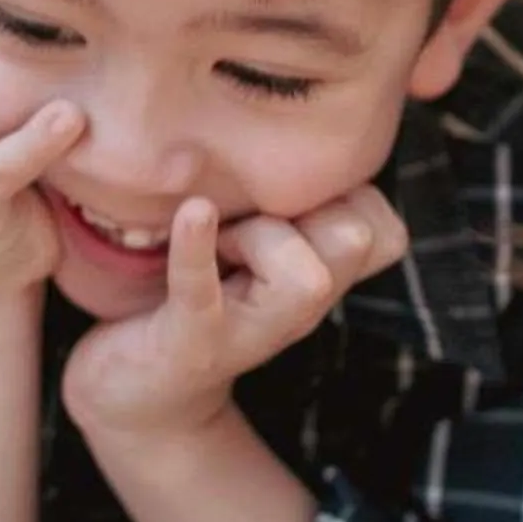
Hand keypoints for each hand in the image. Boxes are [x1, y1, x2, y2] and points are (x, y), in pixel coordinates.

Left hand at [60, 185, 406, 440]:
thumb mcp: (258, 244)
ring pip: (308, 275)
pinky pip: (203, 290)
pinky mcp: (192, 340)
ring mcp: (250, 331)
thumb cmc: (199, 295)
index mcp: (318, 279)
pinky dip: (198, 248)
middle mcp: (297, 311)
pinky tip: (193, 214)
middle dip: (305, 211)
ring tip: (221, 245)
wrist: (137, 393)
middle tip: (250, 221)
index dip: (346, 198)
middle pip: (356, 240)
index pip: (385, 229)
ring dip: (261, 239)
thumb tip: (308, 128)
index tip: (286, 204)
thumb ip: (290, 202)